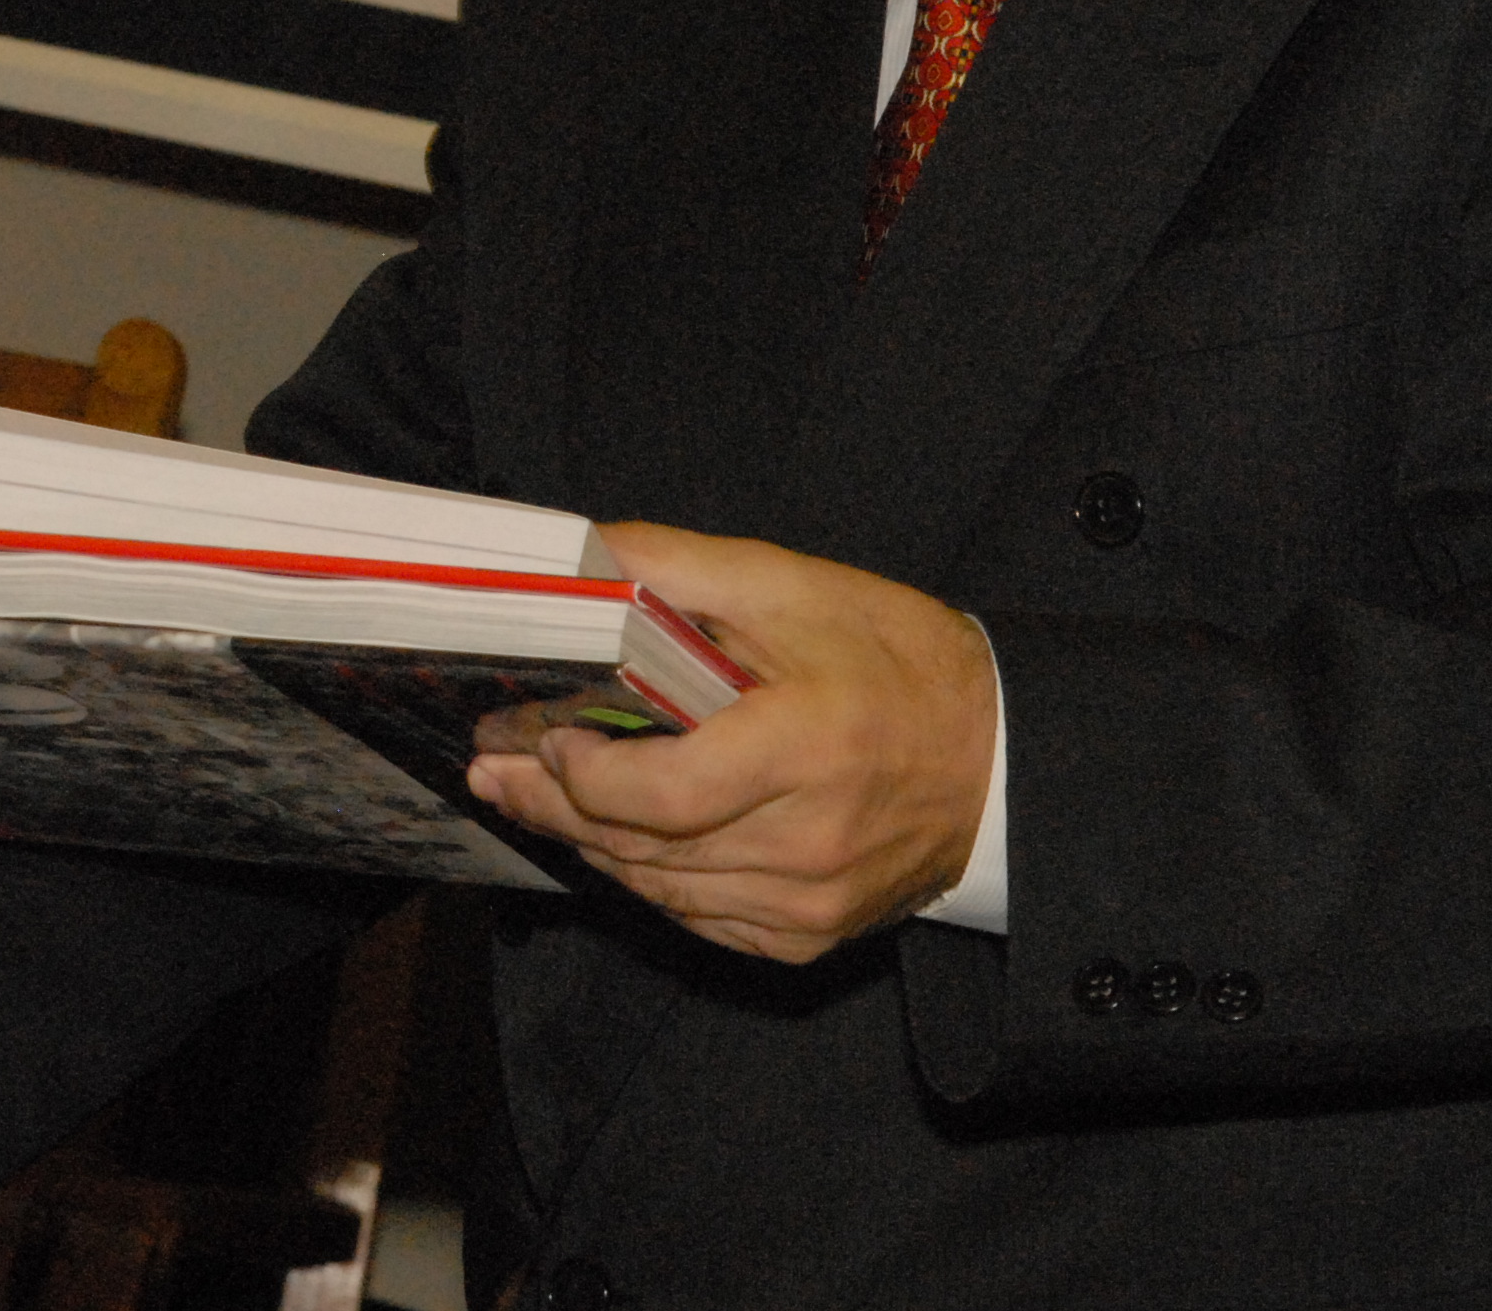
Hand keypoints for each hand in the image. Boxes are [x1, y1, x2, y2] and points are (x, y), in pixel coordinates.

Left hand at [465, 523, 996, 963]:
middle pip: (644, 845)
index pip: (663, 794)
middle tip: (493, 772)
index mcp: (807, 748)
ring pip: (659, 888)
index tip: (542, 736)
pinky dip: (649, 878)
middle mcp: (808, 841)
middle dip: (555, 806)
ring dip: (589, 845)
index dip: (585, 776)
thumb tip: (580, 555)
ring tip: (532, 799)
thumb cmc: (895, 660)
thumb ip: (680, 568)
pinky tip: (616, 840)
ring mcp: (809, 901)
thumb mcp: (795, 586)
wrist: (998, 758)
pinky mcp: (809, 935)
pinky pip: (697, 917)